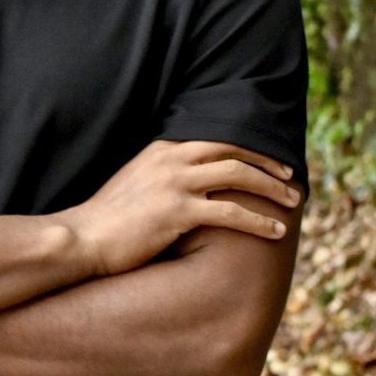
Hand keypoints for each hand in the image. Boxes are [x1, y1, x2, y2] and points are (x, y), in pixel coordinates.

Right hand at [56, 140, 300, 276]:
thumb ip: (160, 174)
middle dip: (267, 163)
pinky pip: (231, 212)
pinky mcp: (178, 212)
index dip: (247, 147)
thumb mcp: (133, 183)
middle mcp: (170, 160)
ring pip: (238, 175)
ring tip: (293, 202)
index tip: (268, 160)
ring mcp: (174, 184)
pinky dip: (259, 221)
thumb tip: (186, 183)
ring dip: (272, 188)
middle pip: (233, 150)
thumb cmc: (106, 219)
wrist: (82, 238)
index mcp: (160, 150)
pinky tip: (276, 231)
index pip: (214, 138)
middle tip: (290, 176)